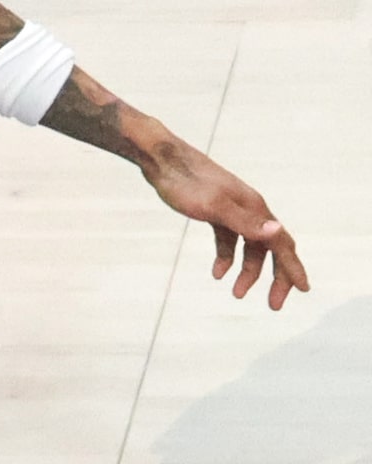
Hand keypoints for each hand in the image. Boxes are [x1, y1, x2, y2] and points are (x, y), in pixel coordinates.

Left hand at [143, 140, 308, 310]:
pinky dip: (226, 256)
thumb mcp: (213, 206)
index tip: (303, 290)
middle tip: (273, 305)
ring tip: (236, 294)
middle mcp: (249, 209)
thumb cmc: (184, 181)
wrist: (160, 159)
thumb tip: (278, 231)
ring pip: (249, 246)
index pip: (282, 243)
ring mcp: (232, 209)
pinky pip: (228, 239)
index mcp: (254, 208)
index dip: (293, 268)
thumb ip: (245, 222)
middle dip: (274, 277)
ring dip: (246, 271)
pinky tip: (217, 273)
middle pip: (271, 248)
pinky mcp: (215, 210)